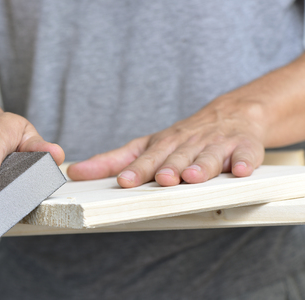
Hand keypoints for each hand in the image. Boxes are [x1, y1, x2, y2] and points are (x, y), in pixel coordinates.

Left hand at [67, 96, 265, 187]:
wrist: (231, 113)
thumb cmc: (182, 138)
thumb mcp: (146, 146)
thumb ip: (111, 161)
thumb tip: (75, 172)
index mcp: (163, 144)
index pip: (147, 158)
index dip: (137, 170)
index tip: (125, 181)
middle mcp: (188, 143)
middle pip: (177, 158)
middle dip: (168, 168)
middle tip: (162, 179)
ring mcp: (217, 144)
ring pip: (208, 157)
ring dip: (201, 167)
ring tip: (192, 177)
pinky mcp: (244, 146)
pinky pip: (246, 154)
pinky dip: (245, 162)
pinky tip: (241, 170)